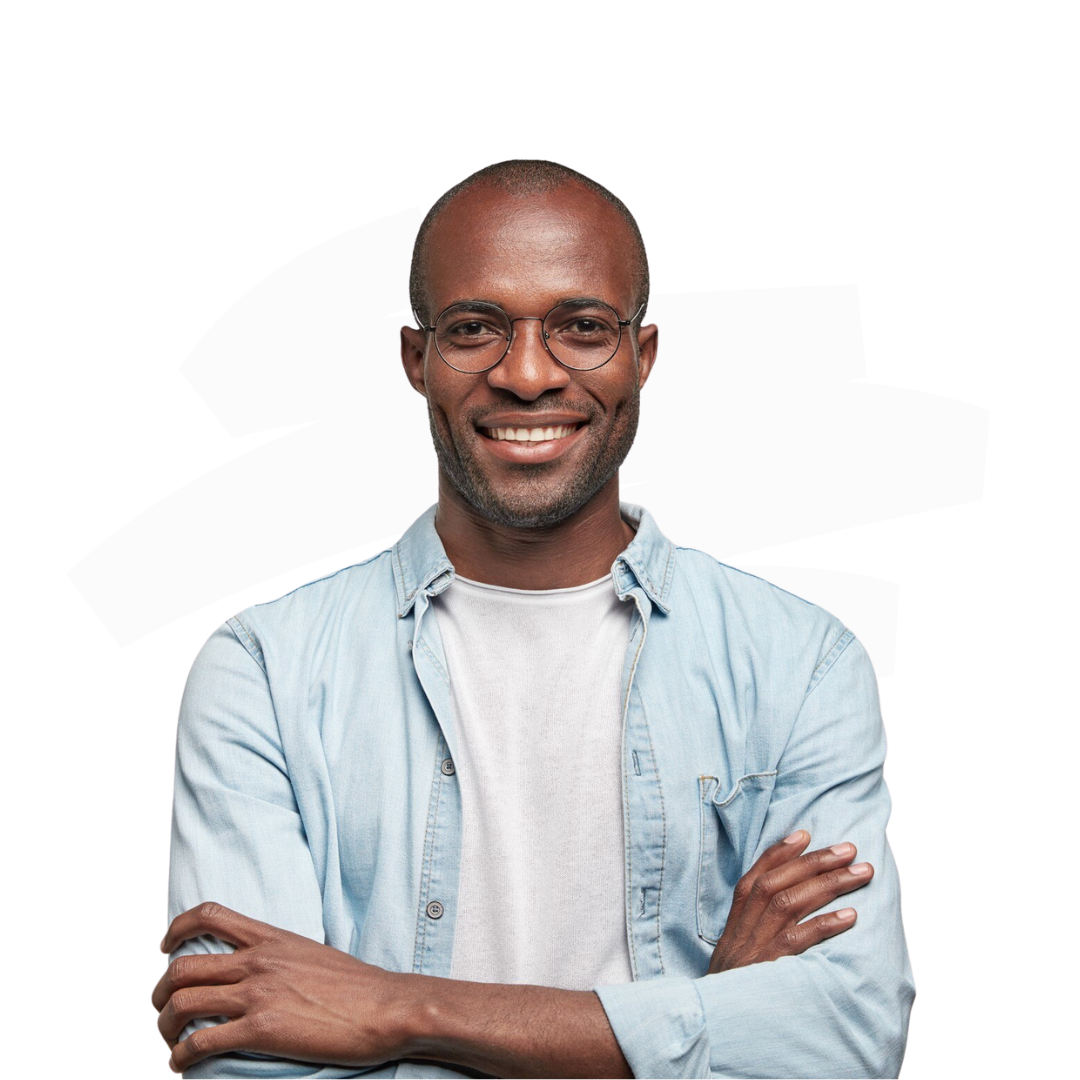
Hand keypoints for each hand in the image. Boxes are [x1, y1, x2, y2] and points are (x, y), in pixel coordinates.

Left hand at [152, 902, 408, 1074]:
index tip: (165, 948)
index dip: (177, 929)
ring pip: (181, 1004)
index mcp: (271, 937)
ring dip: (163, 1028)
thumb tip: (254, 970)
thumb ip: (278, 957)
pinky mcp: (261, 1029)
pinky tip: (182, 1068)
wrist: (385, 1007)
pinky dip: (180, 1058)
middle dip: (159, 993)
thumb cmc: (356, 987)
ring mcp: (258, 994)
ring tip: (169, 1044)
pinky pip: (200, 1043)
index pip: (209, 914)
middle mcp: (257, 960)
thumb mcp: (311, 954)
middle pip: (182, 967)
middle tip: (160, 1011)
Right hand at [708, 830, 872, 974]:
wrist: (713, 1024)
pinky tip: (850, 916)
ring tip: (860, 874)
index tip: (805, 833)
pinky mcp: (768, 969)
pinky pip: (797, 940)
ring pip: (789, 903)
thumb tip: (791, 902)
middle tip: (849, 849)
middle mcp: (743, 929)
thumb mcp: (737, 953)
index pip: (755, 877)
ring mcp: (754, 947)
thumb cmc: (734, 989)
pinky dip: (824, 924)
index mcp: (735, 922)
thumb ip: (756, 927)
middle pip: (777, 883)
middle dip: (814, 861)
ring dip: (827, 884)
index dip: (779, 853)